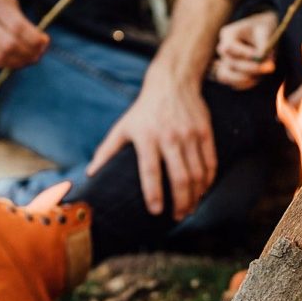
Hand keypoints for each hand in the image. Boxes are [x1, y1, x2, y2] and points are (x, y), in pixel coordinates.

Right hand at [0, 0, 48, 69]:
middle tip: (39, 54)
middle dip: (29, 53)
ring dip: (18, 62)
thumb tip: (38, 42)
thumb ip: (18, 17)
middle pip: (9, 45)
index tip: (45, 42)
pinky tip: (13, 59)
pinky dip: (3, 62)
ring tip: (29, 59)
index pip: (18, 28)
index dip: (35, 39)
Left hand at [87, 60, 216, 219]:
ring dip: (196, 195)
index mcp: (147, 137)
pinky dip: (208, 180)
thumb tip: (91, 174)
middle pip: (179, 177)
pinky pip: (210, 162)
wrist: (172, 82)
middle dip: (181, 202)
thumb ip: (107, 151)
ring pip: (197, 173)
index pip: (150, 171)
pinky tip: (203, 191)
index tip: (155, 211)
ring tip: (190, 208)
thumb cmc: (143, 110)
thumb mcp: (123, 127)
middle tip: (178, 217)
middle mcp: (170, 136)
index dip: (153, 193)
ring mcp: (190, 134)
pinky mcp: (205, 131)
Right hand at [212, 11, 278, 89]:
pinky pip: (234, 84)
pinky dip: (246, 83)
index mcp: (228, 34)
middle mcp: (223, 49)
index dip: (244, 54)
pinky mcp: (232, 74)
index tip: (261, 56)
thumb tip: (265, 63)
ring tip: (260, 75)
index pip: (229, 48)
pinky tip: (258, 77)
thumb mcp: (267, 32)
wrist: (264, 32)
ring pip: (224, 76)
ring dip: (243, 79)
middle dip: (249, 68)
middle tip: (268, 68)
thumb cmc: (264, 29)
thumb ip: (264, 46)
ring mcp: (225, 62)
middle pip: (229, 63)